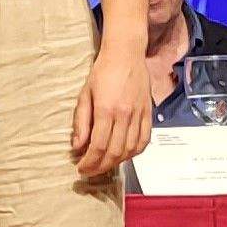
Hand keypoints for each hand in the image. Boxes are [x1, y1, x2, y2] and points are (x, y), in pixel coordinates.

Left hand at [72, 46, 154, 178]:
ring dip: (117, 162)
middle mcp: (125, 115)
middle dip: (101, 166)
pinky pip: (144, 140)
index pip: (98, 146)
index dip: (89, 162)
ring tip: (104, 164)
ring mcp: (139, 115)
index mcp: (106, 110)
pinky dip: (134, 152)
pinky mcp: (149, 114)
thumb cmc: (102, 72)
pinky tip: (124, 155)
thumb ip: (81, 122)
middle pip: (115, 152)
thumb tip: (77, 146)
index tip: (81, 169)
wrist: (126, 55)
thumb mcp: (84, 95)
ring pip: (131, 149)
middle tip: (90, 171)